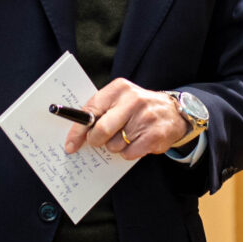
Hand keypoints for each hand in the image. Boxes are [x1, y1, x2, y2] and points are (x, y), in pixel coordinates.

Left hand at [63, 80, 189, 158]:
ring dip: (115, 146)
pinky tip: (136, 142)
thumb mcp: (119, 100)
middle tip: (98, 142)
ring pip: (115, 145)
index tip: (70, 145)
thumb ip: (99, 111)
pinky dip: (128, 152)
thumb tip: (76, 134)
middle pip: (102, 130)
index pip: (91, 110)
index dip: (78, 130)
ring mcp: (145, 117)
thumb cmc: (137, 108)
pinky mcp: (155, 134)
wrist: (172, 112)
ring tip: (126, 136)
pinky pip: (129, 153)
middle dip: (96, 140)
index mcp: (119, 89)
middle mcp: (133, 100)